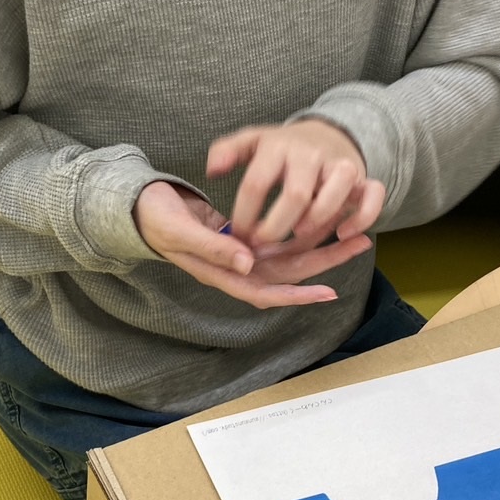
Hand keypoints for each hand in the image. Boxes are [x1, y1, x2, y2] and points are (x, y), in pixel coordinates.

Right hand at [132, 180, 370, 308]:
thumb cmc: (154, 218)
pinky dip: (301, 232)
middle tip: (360, 243)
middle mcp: (236, 267)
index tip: (328, 291)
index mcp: (221, 272)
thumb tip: (249, 263)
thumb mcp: (180, 232)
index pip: (265, 291)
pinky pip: (279, 240)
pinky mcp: (242, 237)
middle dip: (324, 262)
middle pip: (288, 273)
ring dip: (320, 246)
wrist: (140, 205)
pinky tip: (322, 222)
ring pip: (288, 255)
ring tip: (353, 233)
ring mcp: (240, 253)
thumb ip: (213, 248)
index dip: (296, 294)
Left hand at [206, 119, 385, 251]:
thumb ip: (227, 152)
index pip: (256, 183)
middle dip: (276, 226)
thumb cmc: (282, 147)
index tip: (238, 235)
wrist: (327, 134)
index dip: (244, 214)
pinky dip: (362, 218)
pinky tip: (342, 234)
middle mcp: (310, 154)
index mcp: (278, 146)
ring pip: (336, 192)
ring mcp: (340, 165)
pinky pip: (374, 197)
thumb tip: (212, 170)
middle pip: (295, 194)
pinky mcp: (364, 178)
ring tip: (298, 235)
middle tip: (262, 245)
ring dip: (317, 220)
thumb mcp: (251, 142)